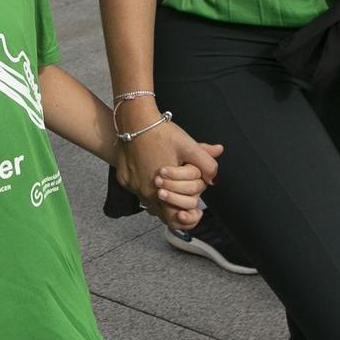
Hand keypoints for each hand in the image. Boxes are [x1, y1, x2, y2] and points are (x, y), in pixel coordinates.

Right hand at [115, 102, 220, 226]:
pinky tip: (152, 172)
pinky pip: (138, 190)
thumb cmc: (161, 133)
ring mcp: (132, 186)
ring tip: (168, 180)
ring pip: (149, 200)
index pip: (174, 219)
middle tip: (182, 190)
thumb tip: (215, 179)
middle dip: (174, 203)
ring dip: (160, 194)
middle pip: (162, 211)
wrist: (134, 120)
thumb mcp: (189, 147)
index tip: (193, 211)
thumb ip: (206, 164)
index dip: (185, 219)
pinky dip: (147, 186)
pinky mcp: (124, 179)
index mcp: (160, 191)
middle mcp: (144, 193)